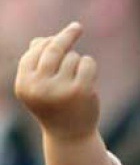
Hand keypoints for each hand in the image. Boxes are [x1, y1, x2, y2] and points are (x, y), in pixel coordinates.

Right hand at [15, 22, 98, 140]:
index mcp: (25, 85)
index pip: (35, 52)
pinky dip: (89, 66)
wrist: (71, 137)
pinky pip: (87, 63)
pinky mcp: (81, 90)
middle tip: (77, 27)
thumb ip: (37, 66)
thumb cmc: (55, 108)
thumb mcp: (40, 88)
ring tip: (77, 82)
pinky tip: (89, 78)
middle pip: (53, 49)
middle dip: (66, 36)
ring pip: (72, 57)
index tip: (59, 36)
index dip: (47, 42)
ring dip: (78, 64)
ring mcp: (61, 89)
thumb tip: (39, 40)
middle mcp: (40, 87)